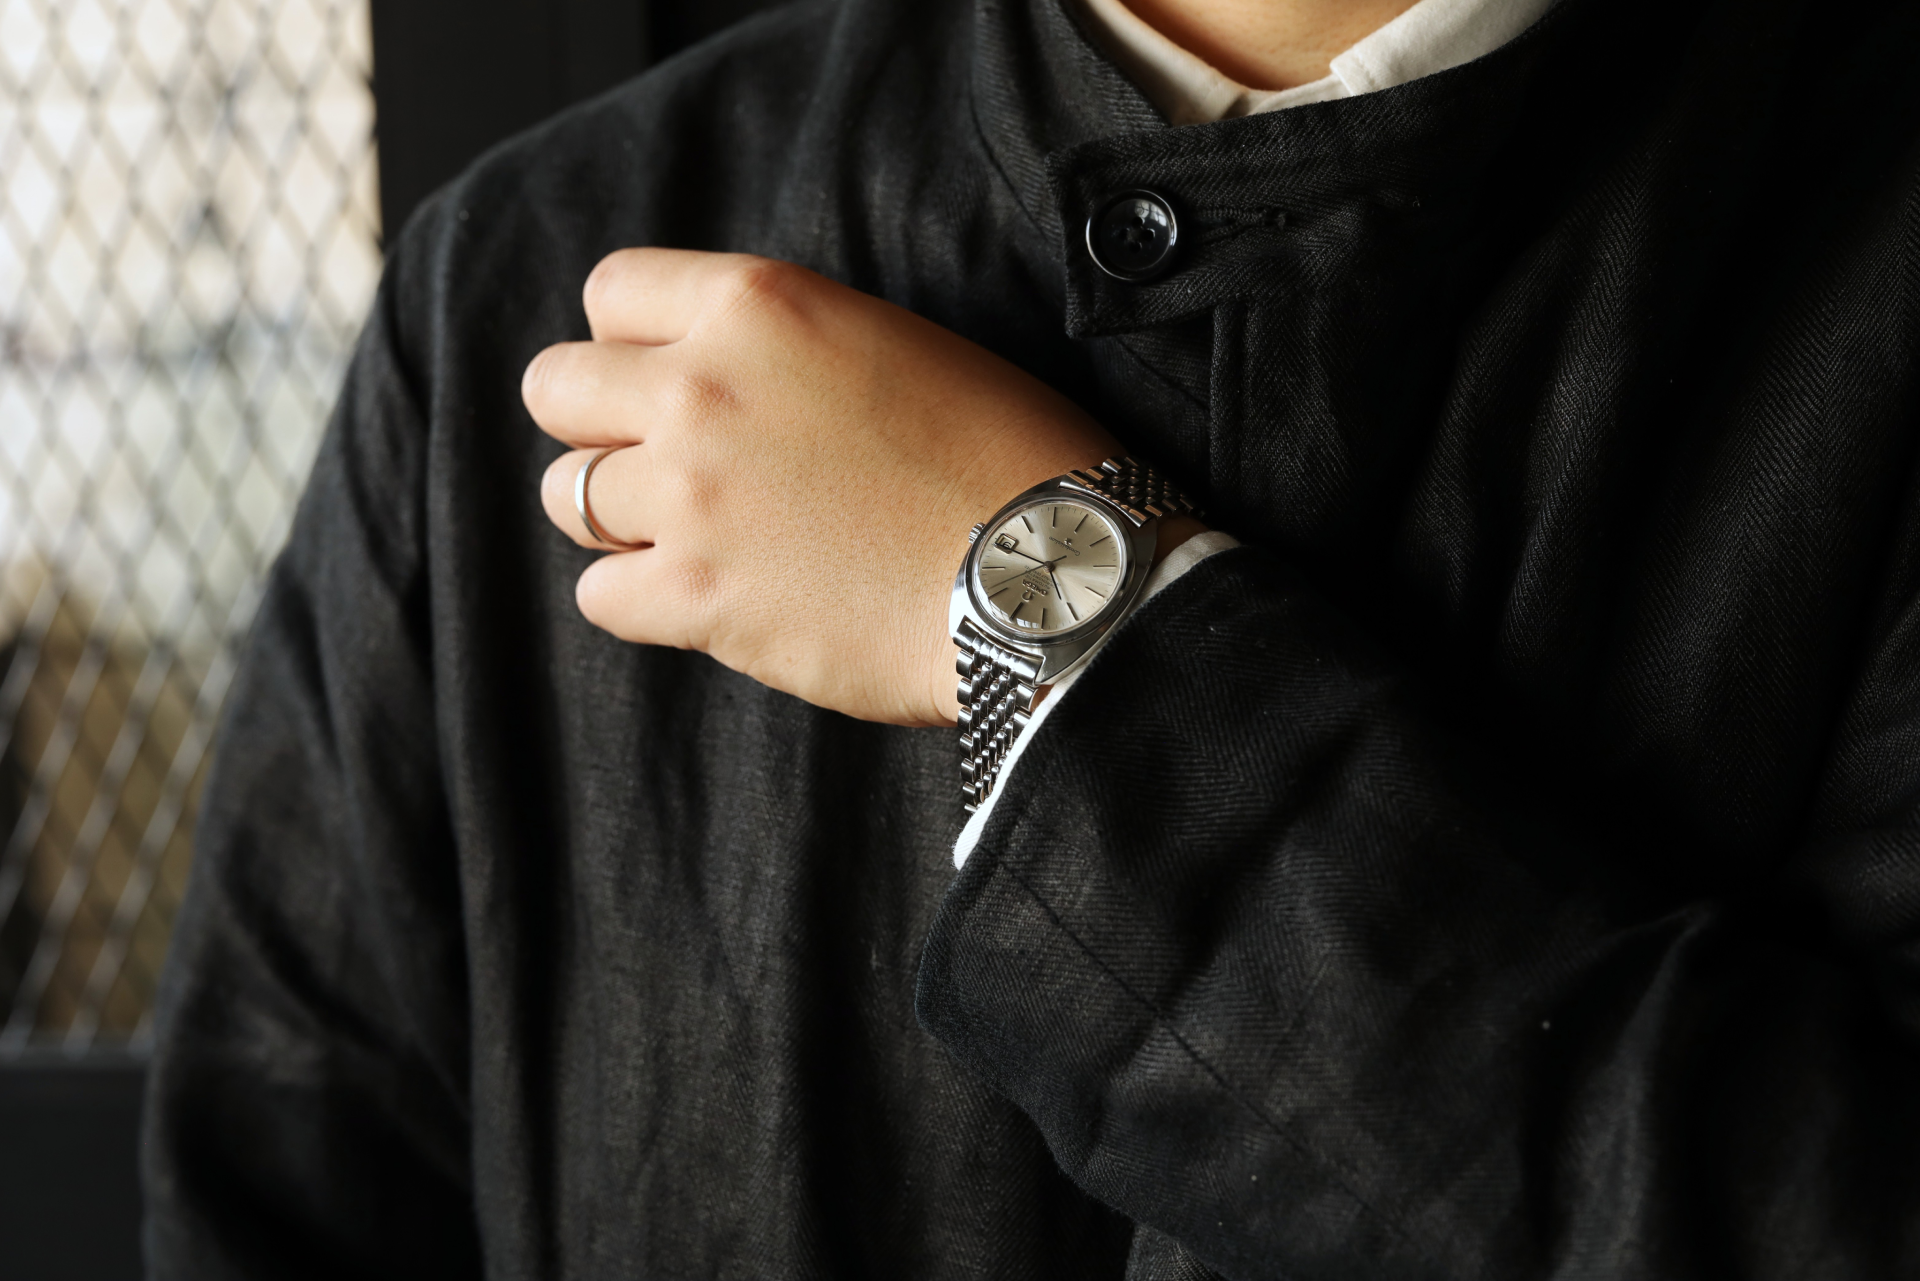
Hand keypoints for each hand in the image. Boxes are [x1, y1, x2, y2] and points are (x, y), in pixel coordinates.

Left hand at [526, 248, 1120, 726]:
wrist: (1052, 577)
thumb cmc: (1003, 457)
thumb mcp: (894, 342)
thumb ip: (785, 344)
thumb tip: (720, 372)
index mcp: (760, 306)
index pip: (611, 291)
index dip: (630, 338)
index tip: (663, 375)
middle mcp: (704, 388)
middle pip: (555, 387)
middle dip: (595, 421)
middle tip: (660, 459)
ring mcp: (692, 496)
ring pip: (567, 494)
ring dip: (617, 515)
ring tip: (693, 535)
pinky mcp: (699, 598)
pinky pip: (600, 595)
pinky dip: (641, 600)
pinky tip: (707, 598)